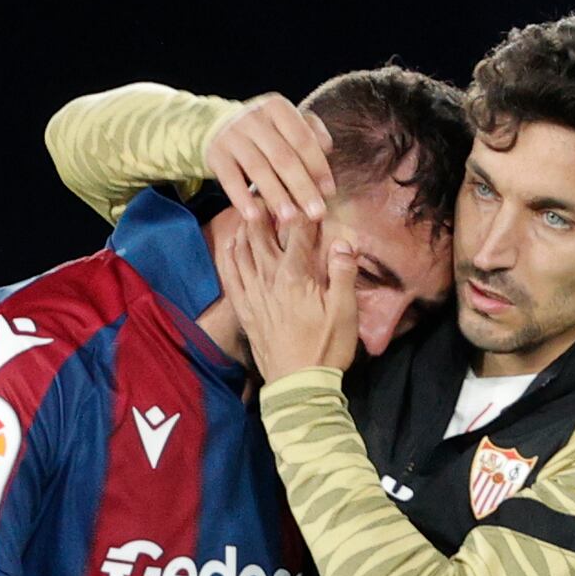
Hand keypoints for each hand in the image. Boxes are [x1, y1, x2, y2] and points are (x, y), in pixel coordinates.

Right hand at [206, 93, 328, 222]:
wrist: (216, 125)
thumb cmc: (264, 131)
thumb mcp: (285, 123)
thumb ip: (309, 133)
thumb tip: (326, 149)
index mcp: (278, 108)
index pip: (302, 138)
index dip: (317, 166)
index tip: (329, 192)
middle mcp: (254, 118)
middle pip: (283, 156)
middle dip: (302, 187)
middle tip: (316, 213)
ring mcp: (232, 135)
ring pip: (258, 168)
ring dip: (275, 195)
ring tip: (290, 218)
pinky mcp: (215, 154)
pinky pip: (230, 178)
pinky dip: (242, 198)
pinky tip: (254, 216)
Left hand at [215, 192, 359, 378]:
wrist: (298, 386)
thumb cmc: (326, 348)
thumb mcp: (345, 311)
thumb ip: (343, 272)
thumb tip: (344, 240)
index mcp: (295, 276)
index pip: (297, 233)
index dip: (302, 211)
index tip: (305, 194)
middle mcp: (269, 279)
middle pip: (262, 235)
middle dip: (265, 210)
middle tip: (265, 190)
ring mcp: (253, 294)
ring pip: (243, 251)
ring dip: (245, 227)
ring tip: (247, 209)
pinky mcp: (245, 310)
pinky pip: (231, 276)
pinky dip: (230, 256)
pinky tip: (231, 244)